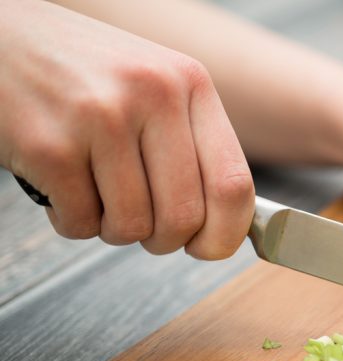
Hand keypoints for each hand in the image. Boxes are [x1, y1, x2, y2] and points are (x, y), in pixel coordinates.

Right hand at [0, 0, 253, 258]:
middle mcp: (153, 94)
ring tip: (96, 193)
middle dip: (163, 240)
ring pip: (132, 227)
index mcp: (190, 83)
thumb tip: (229, 227)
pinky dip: (72, 221)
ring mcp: (101, 118)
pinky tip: (62, 186)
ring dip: (112, 228)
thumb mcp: (155, 87)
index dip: (225, 234)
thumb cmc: (83, 74)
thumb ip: (194, 145)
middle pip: (184, 218)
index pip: (233, 184)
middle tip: (142, 224)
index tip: (208, 247)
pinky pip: (81, 223)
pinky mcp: (51, 145)